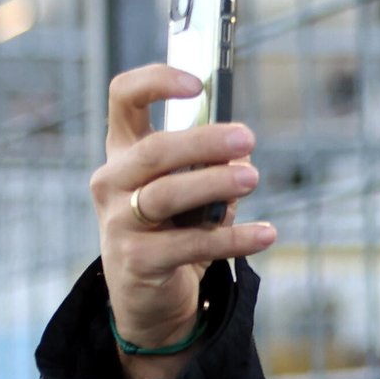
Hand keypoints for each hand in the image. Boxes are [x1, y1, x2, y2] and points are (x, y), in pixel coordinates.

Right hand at [92, 66, 276, 378]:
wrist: (149, 296)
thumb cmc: (174, 228)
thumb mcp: (189, 189)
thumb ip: (209, 164)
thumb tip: (240, 147)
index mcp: (123, 152)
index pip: (124, 98)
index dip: (156, 82)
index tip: (198, 83)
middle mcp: (112, 182)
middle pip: (154, 151)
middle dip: (203, 141)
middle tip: (247, 137)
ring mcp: (119, 222)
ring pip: (166, 195)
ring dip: (214, 183)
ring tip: (252, 177)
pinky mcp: (137, 261)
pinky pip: (189, 245)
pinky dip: (234, 238)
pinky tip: (267, 233)